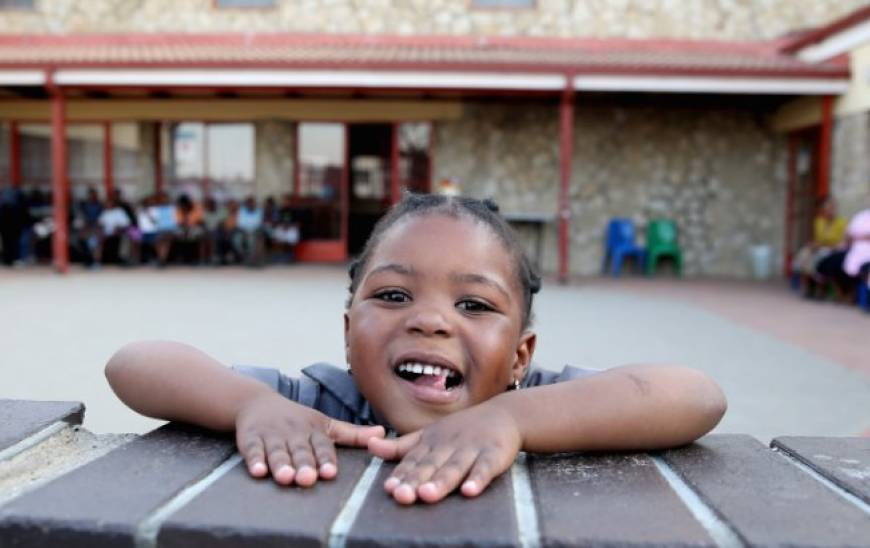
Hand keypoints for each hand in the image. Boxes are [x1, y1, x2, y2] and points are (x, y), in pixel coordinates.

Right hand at [235, 391, 384, 486]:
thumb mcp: (325, 423)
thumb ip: (352, 434)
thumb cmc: (297, 418)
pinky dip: (254, 461)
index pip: (322, 445)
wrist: (257, 402)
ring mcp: (271, 435)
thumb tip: (384, 433)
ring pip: (277, 451)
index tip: (330, 473)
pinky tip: (258, 472)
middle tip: (307, 479)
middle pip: (299, 450)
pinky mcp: (250, 438)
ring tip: (285, 478)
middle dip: (304, 464)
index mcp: (313, 429)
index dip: (325, 459)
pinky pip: (252, 450)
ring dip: (280, 464)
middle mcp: (293, 432)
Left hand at [368, 400, 521, 504]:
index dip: (402, 474)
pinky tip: (470, 491)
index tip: (390, 488)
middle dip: (416, 480)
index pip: (414, 461)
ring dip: (442, 481)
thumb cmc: (461, 430)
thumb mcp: (428, 435)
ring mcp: (472, 449)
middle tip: (402, 495)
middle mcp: (449, 444)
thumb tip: (369, 446)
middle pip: (431, 465)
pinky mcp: (494, 454)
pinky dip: (478, 479)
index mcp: (432, 441)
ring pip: (455, 467)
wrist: (503, 414)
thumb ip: (400, 446)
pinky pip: (486, 468)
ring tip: (428, 495)